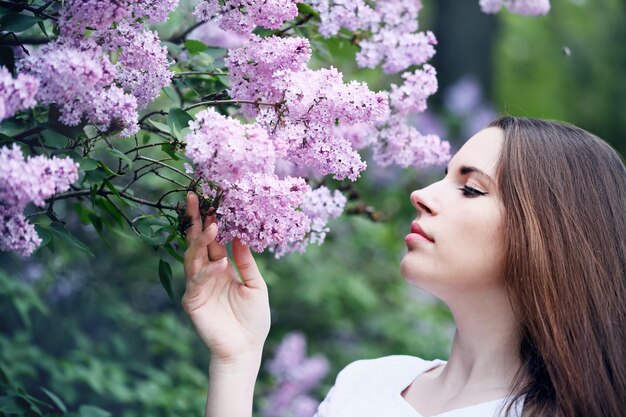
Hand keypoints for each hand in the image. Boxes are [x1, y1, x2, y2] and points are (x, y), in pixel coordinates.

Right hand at [181, 192, 270, 363]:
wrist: (246, 349)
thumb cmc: (253, 319)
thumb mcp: (256, 285)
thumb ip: (247, 263)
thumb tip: (240, 237)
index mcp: (221, 268)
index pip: (212, 240)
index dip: (210, 221)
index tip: (211, 201)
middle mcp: (207, 274)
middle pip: (196, 242)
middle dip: (194, 220)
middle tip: (194, 198)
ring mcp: (197, 286)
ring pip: (193, 257)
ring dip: (201, 240)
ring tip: (213, 225)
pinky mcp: (192, 301)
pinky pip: (197, 281)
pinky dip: (207, 271)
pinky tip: (220, 263)